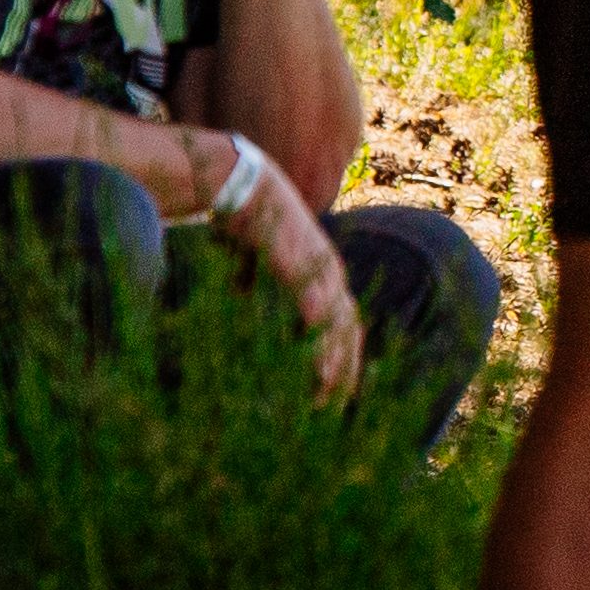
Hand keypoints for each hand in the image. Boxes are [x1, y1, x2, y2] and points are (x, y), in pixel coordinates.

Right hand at [199, 133, 362, 390]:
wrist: (239, 180)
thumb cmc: (247, 223)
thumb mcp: (257, 265)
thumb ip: (259, 288)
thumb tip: (245, 306)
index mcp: (324, 274)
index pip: (347, 326)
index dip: (346, 360)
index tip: (339, 394)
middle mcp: (330, 272)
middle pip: (350, 330)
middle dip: (346, 371)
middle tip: (336, 410)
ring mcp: (317, 265)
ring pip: (336, 321)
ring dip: (333, 361)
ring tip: (327, 395)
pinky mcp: (298, 258)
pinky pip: (312, 298)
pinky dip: (319, 326)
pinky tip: (319, 356)